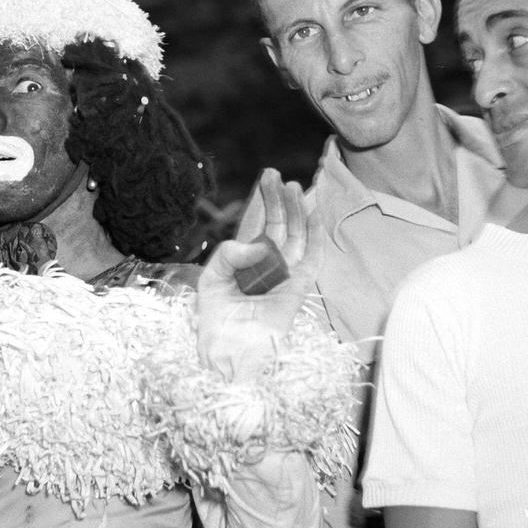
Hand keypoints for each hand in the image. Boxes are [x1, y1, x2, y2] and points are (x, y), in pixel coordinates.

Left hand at [197, 169, 320, 380]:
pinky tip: (314, 215)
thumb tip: (261, 244)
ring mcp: (284, 275)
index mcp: (243, 262)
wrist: (229, 352)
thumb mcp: (212, 278)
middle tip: (278, 176)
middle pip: (277, 226)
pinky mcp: (299, 287)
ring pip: (295, 236)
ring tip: (294, 187)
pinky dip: (315, 236)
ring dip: (297, 211)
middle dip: (279, 200)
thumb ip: (229, 254)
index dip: (263, 200)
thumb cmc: (217, 321)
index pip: (257, 224)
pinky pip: (312, 258)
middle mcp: (266, 266)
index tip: (266, 176)